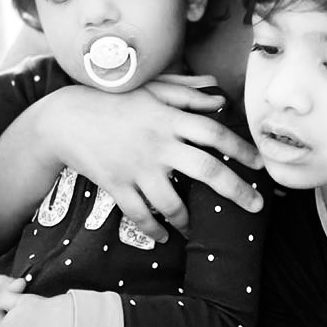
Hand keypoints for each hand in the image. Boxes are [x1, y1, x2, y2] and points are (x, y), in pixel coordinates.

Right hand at [42, 84, 262, 239]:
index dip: (241, 149)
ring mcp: (137, 167)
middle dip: (236, 191)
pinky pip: (140, 215)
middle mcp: (158, 144)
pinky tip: (164, 237)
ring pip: (173, 202)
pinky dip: (154, 229)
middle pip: (207, 170)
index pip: (215, 133)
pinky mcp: (117, 185)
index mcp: (169, 118)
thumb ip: (186, 92)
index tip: (260, 165)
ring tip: (198, 229)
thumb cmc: (113, 100)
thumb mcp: (150, 89)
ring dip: (189, 220)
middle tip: (255, 206)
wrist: (65, 118)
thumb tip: (219, 96)